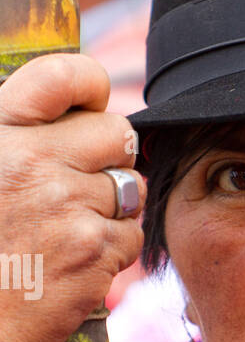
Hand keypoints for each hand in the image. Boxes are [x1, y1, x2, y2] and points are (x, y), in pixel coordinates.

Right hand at [0, 53, 144, 341]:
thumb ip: (15, 138)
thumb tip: (76, 110)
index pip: (64, 74)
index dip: (91, 87)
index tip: (90, 107)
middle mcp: (29, 160)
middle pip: (115, 133)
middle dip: (109, 160)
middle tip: (80, 189)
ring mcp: (64, 204)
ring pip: (130, 188)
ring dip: (111, 210)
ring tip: (66, 234)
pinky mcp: (92, 250)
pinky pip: (131, 236)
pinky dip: (111, 253)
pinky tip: (71, 267)